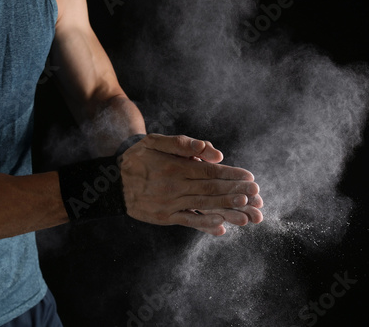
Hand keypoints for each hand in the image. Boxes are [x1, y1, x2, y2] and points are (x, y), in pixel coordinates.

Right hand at [119, 134, 262, 235]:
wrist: (111, 182)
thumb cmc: (136, 157)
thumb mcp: (154, 141)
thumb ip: (182, 144)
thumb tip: (213, 151)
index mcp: (175, 167)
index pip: (210, 172)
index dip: (232, 176)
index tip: (250, 179)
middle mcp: (175, 187)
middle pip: (212, 190)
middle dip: (236, 193)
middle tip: (257, 196)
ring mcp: (170, 204)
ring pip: (204, 206)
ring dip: (228, 210)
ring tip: (248, 214)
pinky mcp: (165, 217)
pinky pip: (189, 221)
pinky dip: (205, 224)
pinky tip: (221, 227)